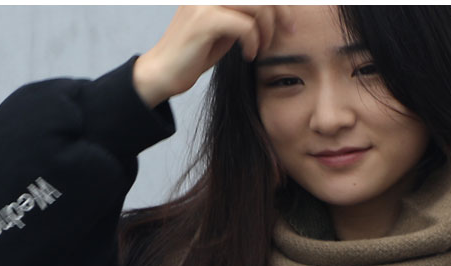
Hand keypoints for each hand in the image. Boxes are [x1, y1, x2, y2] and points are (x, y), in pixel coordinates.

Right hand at [133, 5, 295, 107]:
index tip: (288, 20)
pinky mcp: (204, 22)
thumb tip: (272, 11)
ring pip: (256, 5)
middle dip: (281, 10)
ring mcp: (204, 4)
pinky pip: (245, 26)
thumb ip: (242, 15)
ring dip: (267, 29)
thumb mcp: (223, 30)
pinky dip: (254, 42)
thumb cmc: (192, 55)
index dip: (277, 2)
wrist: (162, 73)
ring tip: (262, 48)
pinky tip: (249, 55)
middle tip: (288, 32)